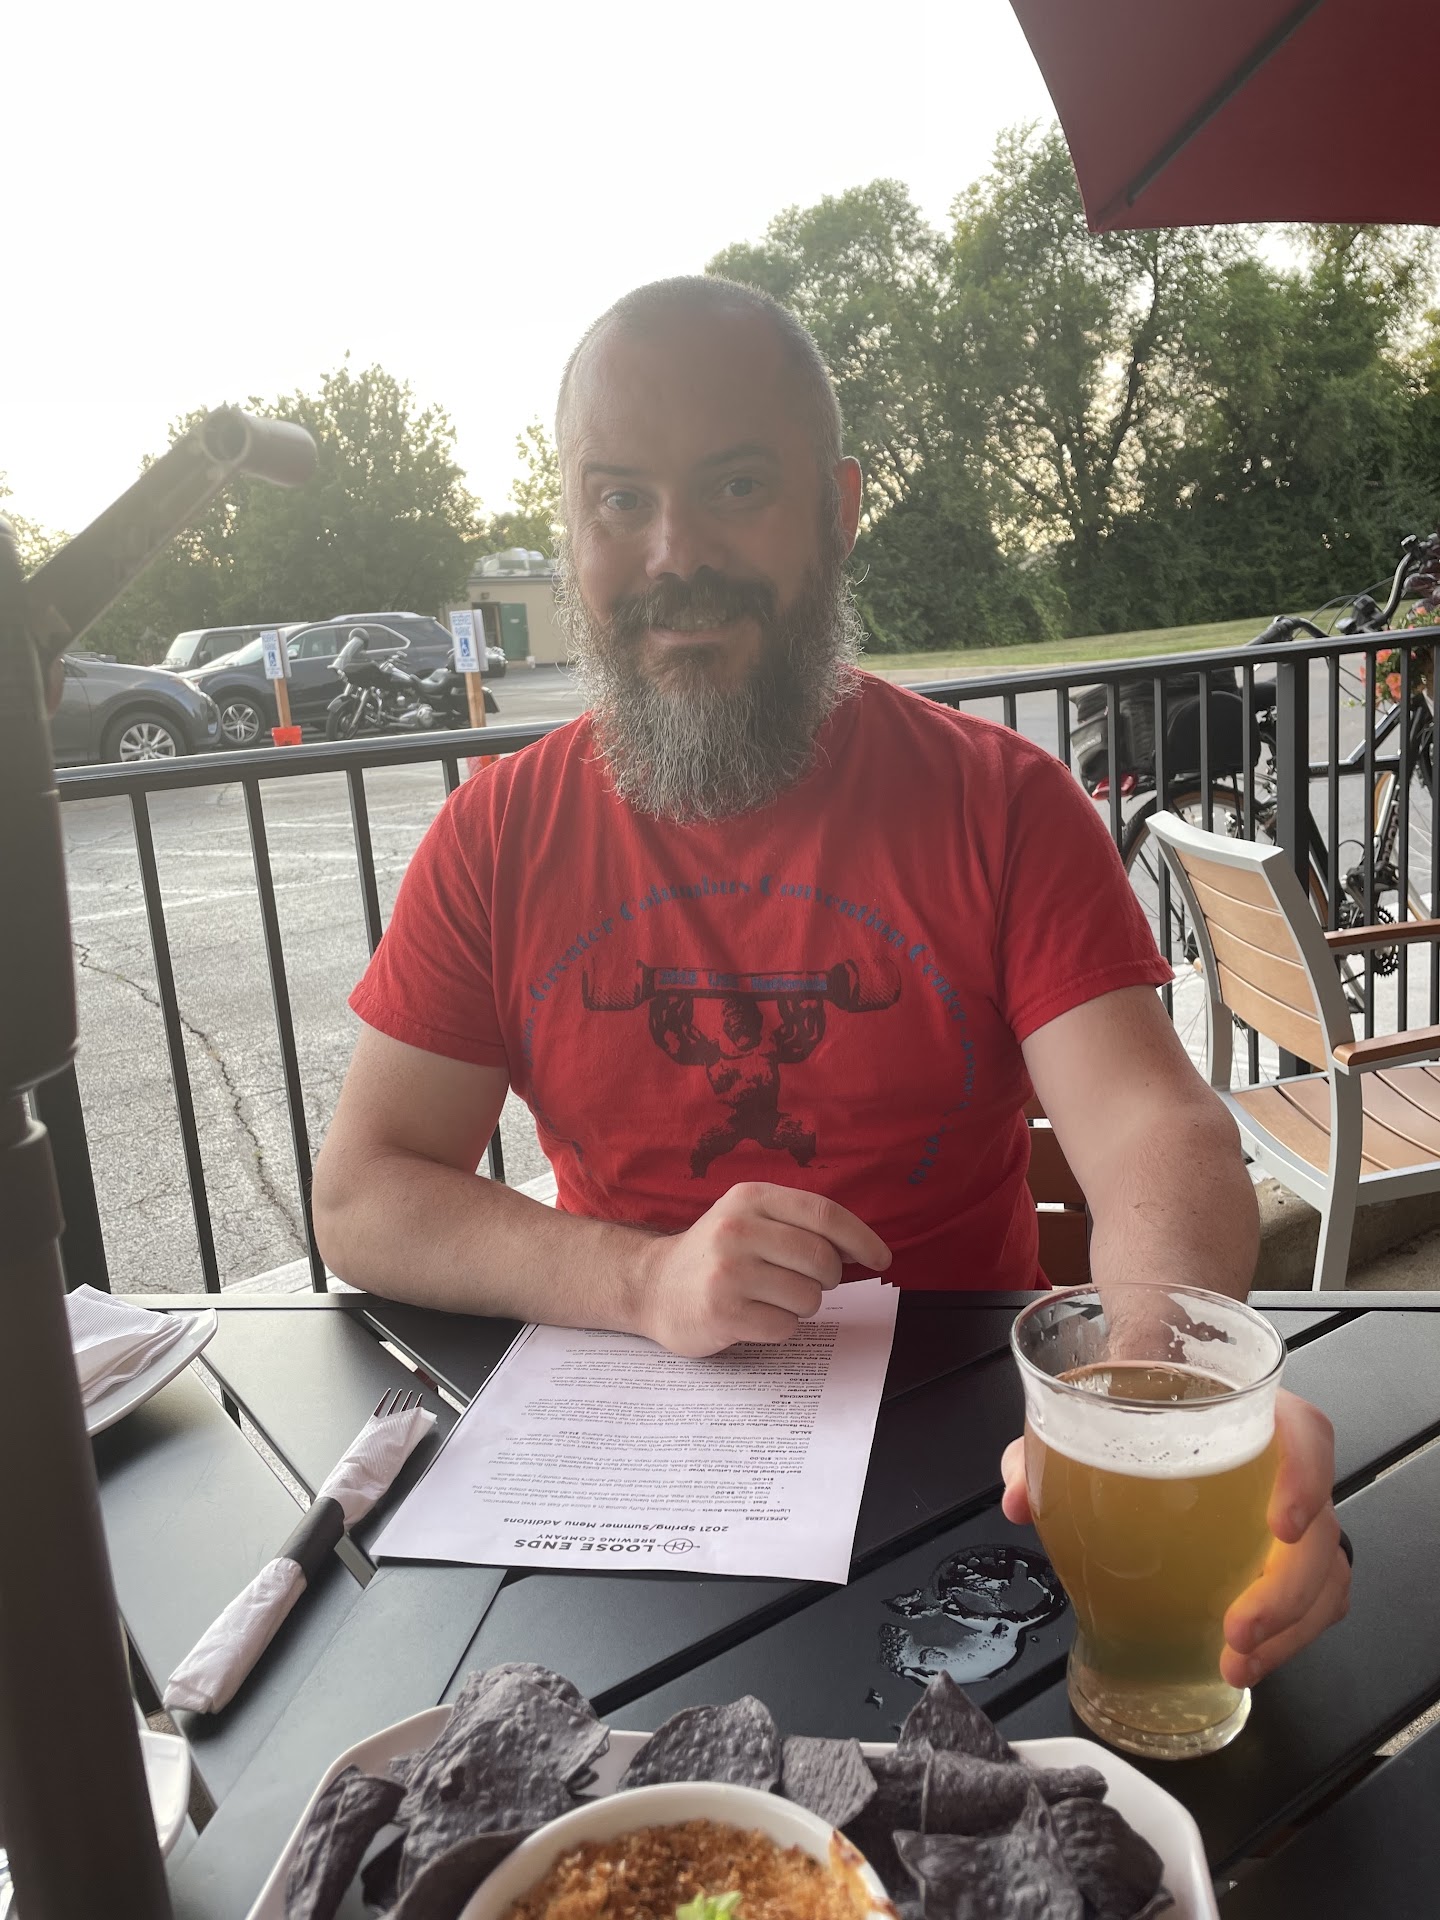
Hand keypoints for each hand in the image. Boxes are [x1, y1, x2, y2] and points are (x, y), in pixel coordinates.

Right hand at [638, 1181, 890, 1356]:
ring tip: (770, 1297)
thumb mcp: (749, 1217)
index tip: (881, 1258)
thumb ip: (799, 1224)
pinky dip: (779, 1326)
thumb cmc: (715, 1253)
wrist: (652, 1285)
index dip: (861, 1238)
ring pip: (808, 1297)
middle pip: (822, 1259)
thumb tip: (861, 1248)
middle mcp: (737, 1230)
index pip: (824, 1213)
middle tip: (806, 1281)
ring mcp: (728, 1273)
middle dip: (827, 1278)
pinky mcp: (723, 1313)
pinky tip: (754, 1316)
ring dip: (801, 1305)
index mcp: (750, 1198)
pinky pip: (784, 1326)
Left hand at [1000, 1389, 1349, 1686]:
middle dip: (1286, 1592)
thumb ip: (1039, 1451)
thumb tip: (1013, 1499)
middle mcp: (1284, 1467)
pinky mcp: (1282, 1561)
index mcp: (1249, 1413)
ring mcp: (1292, 1519)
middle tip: (1237, 1630)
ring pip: (1324, 1578)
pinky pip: (1311, 1603)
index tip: (1281, 1524)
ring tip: (1236, 1663)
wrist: (1144, 1401)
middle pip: (1320, 1530)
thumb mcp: (1078, 1416)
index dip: (1305, 1477)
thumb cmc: (1128, 1406)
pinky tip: (1241, 1661)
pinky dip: (1287, 1637)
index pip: (1307, 1435)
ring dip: (1290, 1629)